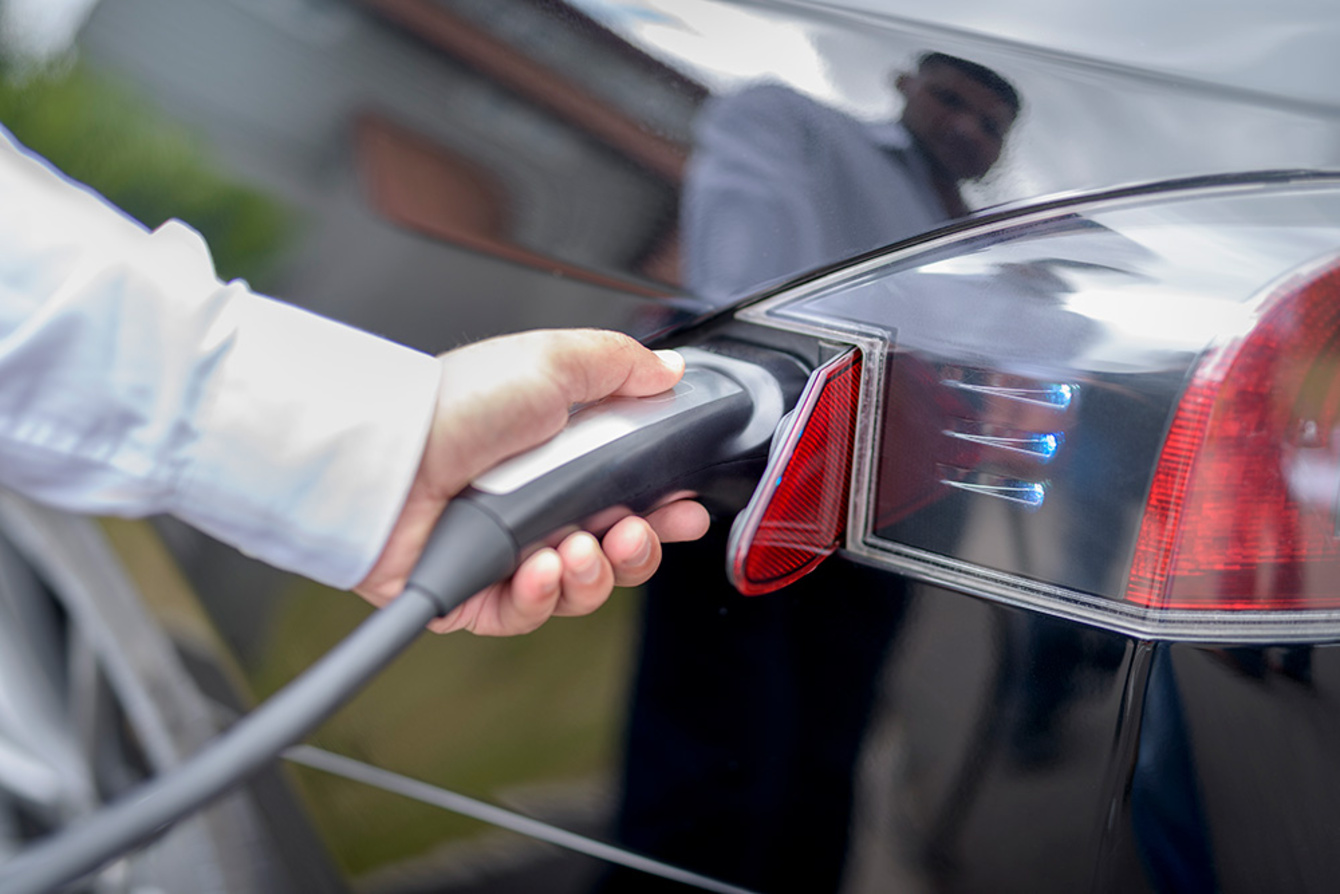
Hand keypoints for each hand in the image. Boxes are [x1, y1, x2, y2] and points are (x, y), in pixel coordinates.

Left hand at [355, 329, 710, 633]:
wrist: (391, 456)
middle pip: (616, 553)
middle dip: (639, 549)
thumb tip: (669, 371)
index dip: (665, 511)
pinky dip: (542, 597)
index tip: (686, 512)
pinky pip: (527, 615)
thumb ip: (622, 365)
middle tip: (632, 533)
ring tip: (575, 549)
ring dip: (593, 574)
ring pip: (580, 590)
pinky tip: (537, 570)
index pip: (632, 497)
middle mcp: (537, 507)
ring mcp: (506, 554)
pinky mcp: (473, 594)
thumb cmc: (460, 405)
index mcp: (562, 457)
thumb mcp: (553, 362)